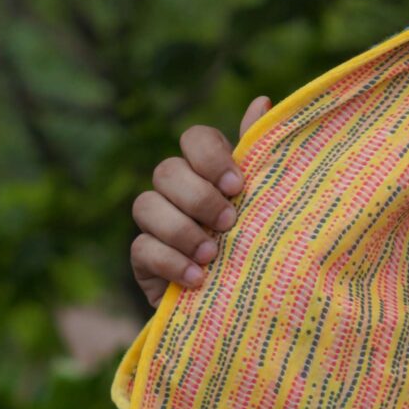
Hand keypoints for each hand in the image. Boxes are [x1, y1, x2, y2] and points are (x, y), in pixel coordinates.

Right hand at [130, 95, 271, 306]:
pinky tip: (197, 279)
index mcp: (210, 172)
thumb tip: (263, 100)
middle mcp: (178, 192)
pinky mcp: (143, 259)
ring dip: (181, 229)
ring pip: (145, 204)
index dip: (210, 156)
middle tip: (228, 223)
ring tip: (212, 255)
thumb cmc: (260, 248)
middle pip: (167, 170)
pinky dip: (170, 261)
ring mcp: (157, 224)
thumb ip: (261, 157)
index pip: (195, 138)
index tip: (238, 186)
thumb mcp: (267, 205)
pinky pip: (141, 248)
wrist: (248, 308)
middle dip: (198, 197)